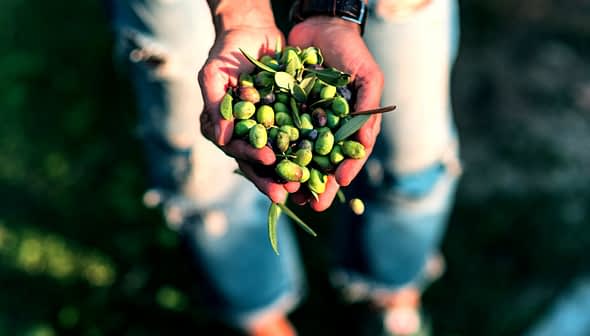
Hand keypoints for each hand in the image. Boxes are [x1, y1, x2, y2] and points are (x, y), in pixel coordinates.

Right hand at [199, 23, 297, 203]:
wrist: (253, 33)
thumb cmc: (227, 52)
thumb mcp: (214, 74)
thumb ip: (215, 105)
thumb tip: (219, 139)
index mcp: (222, 128)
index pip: (235, 148)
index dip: (251, 155)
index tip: (267, 158)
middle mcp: (243, 135)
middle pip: (257, 162)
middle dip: (272, 177)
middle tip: (288, 191)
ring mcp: (265, 131)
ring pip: (278, 157)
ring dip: (290, 173)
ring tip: (305, 188)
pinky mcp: (284, 123)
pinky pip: (296, 140)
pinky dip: (307, 153)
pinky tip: (320, 165)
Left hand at [289, 17, 383, 210]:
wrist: (320, 25)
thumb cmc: (350, 51)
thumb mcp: (368, 77)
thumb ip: (368, 110)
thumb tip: (363, 148)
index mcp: (351, 123)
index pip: (350, 154)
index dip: (345, 170)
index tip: (338, 184)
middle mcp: (328, 126)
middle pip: (324, 161)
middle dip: (318, 183)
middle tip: (312, 205)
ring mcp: (305, 120)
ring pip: (299, 153)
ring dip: (294, 174)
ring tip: (288, 194)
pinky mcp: (283, 109)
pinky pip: (278, 132)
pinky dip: (274, 149)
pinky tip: (268, 164)